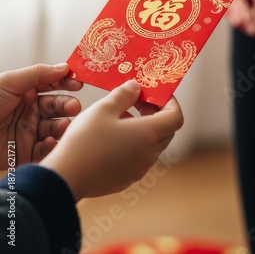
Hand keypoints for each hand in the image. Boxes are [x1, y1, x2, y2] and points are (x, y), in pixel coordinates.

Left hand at [0, 63, 82, 167]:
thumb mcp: (9, 82)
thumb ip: (39, 74)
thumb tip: (65, 67)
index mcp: (24, 93)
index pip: (51, 85)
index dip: (66, 83)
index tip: (78, 83)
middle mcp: (28, 112)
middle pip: (56, 107)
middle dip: (67, 105)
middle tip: (73, 107)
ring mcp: (27, 132)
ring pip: (54, 127)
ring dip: (62, 126)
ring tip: (63, 125)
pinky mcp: (25, 154)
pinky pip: (45, 150)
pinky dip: (51, 145)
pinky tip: (49, 141)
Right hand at [40, 81, 182, 200]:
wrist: (66, 178)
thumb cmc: (85, 140)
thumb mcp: (103, 108)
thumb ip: (124, 95)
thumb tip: (135, 87)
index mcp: (149, 134)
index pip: (176, 117)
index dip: (170, 102)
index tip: (156, 93)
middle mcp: (149, 154)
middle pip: (165, 130)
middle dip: (155, 113)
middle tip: (138, 100)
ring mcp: (138, 169)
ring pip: (151, 144)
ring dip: (142, 127)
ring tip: (120, 116)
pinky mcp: (126, 179)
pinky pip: (138, 157)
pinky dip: (133, 143)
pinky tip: (112, 137)